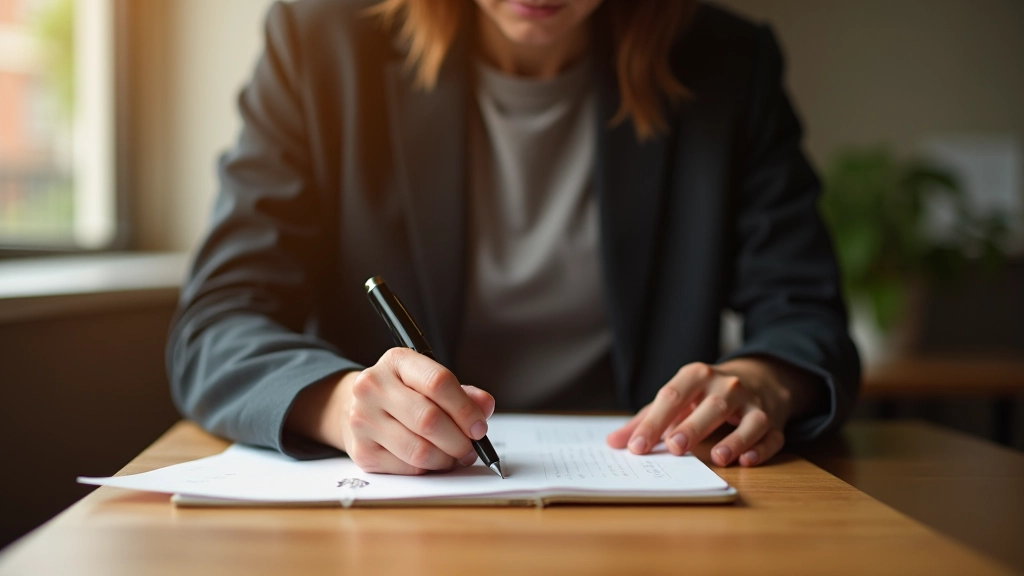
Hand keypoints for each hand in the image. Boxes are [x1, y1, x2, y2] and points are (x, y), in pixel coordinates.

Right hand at [285, 348, 494, 474]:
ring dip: (446, 459)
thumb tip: (485, 406)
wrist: (355, 407)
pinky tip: (433, 460)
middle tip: (471, 448)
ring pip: (419, 450)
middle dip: (459, 440)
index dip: (465, 408)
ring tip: (455, 456)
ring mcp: (363, 419)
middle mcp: (373, 386)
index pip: (438, 382)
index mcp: (396, 361)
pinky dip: (428, 469)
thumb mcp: (429, 382)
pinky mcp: (362, 451)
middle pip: (429, 419)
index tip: (479, 426)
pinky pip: (407, 468)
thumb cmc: (402, 394)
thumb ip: (462, 393)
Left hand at [606, 357, 819, 466]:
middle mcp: (727, 386)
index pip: (672, 397)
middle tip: (673, 447)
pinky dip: (762, 448)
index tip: (637, 446)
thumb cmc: (705, 394)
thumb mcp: (677, 399)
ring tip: (717, 458)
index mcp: (697, 376)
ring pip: (748, 421)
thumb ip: (646, 420)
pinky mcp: (774, 422)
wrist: (760, 377)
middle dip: (692, 427)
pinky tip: (748, 460)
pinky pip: (771, 435)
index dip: (654, 422)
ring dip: (734, 440)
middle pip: (710, 406)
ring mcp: (754, 404)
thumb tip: (614, 443)